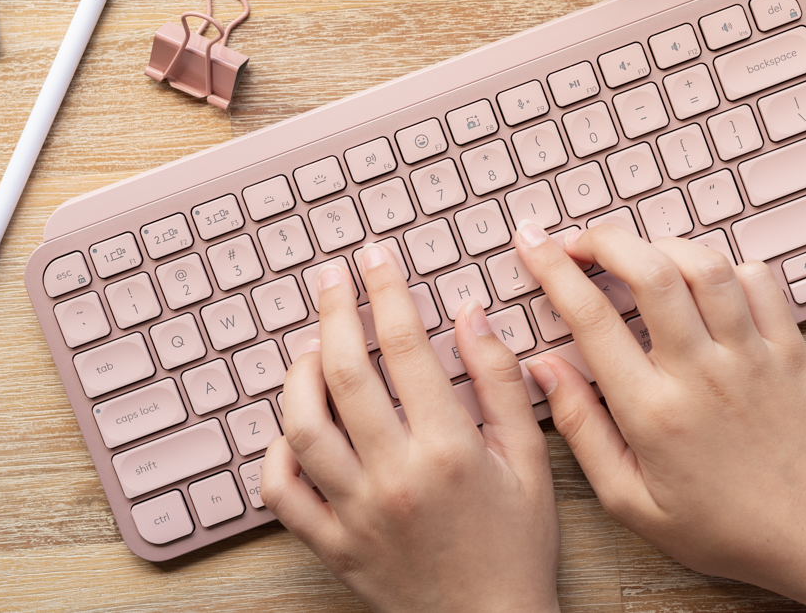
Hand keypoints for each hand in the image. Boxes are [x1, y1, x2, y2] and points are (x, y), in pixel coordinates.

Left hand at [262, 244, 560, 612]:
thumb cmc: (517, 547)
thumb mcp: (529, 460)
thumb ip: (501, 383)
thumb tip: (471, 316)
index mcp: (448, 449)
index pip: (406, 347)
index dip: (387, 291)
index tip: (376, 259)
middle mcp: (394, 475)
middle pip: (345, 373)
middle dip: (335, 311)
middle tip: (333, 279)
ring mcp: (355, 511)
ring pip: (302, 427)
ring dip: (299, 375)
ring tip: (312, 347)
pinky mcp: (332, 544)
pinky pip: (281, 493)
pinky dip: (276, 452)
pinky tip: (294, 427)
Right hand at [514, 222, 805, 596]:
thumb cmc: (722, 525)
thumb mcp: (631, 501)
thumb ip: (583, 430)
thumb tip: (545, 371)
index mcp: (653, 412)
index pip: (593, 319)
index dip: (553, 271)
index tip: (533, 246)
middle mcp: (701, 373)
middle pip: (650, 271)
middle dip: (605, 240)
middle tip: (580, 241)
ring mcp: (750, 355)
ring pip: (705, 265)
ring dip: (663, 245)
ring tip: (639, 256)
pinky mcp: (788, 347)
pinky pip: (758, 279)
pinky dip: (726, 266)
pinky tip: (703, 282)